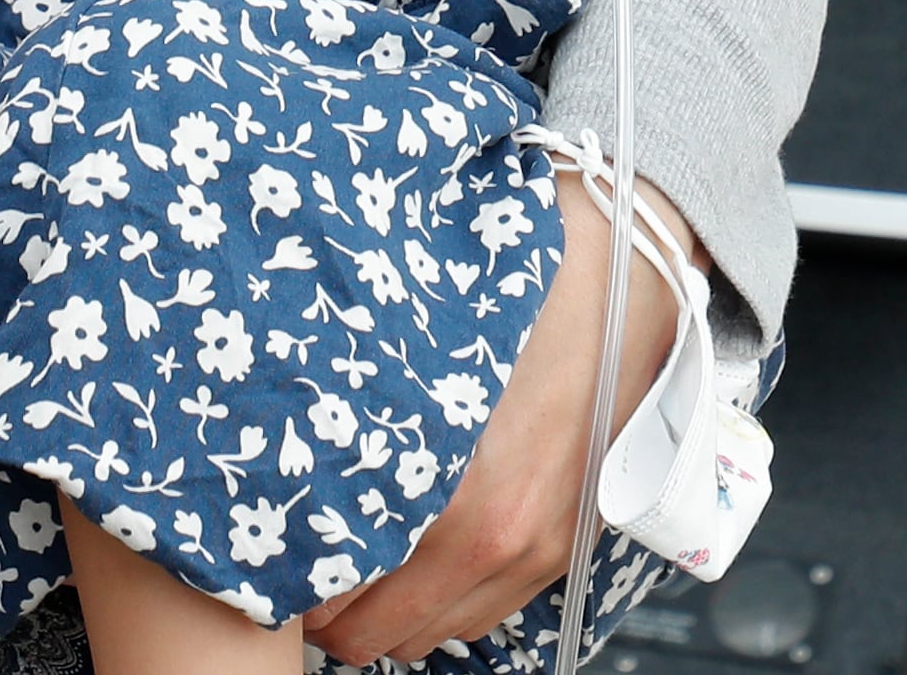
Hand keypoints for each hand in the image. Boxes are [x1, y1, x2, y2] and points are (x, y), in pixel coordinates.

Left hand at [302, 174, 686, 665]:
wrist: (632, 270)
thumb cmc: (524, 292)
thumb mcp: (421, 351)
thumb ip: (363, 423)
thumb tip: (288, 458)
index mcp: (465, 505)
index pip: (347, 600)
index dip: (297, 581)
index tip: (274, 548)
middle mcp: (505, 541)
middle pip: (381, 635)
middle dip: (334, 609)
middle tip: (303, 558)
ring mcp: (541, 548)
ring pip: (433, 633)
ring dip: (389, 610)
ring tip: (356, 559)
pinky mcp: (564, 541)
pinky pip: (486, 611)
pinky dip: (443, 600)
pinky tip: (419, 552)